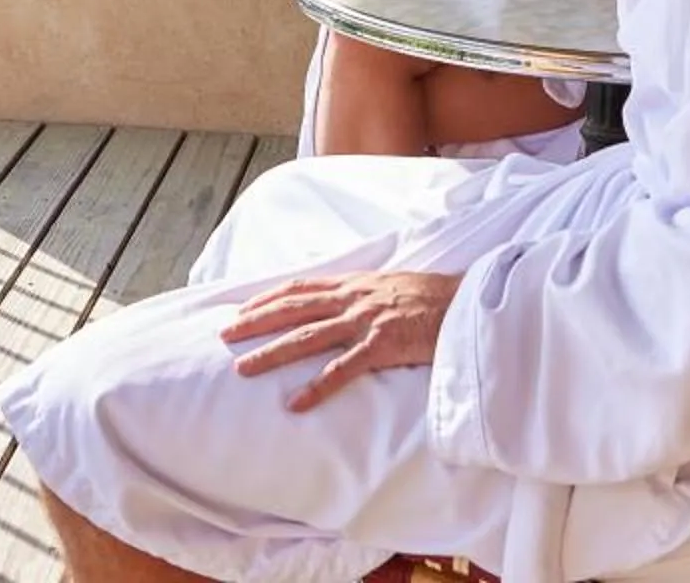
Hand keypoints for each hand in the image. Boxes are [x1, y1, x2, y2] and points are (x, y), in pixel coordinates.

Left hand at [220, 270, 461, 411]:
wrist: (464, 300)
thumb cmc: (430, 296)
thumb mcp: (389, 284)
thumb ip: (362, 292)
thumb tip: (339, 299)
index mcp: (353, 284)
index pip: (299, 288)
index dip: (267, 299)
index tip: (240, 310)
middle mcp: (352, 299)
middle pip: (292, 309)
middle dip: (255, 322)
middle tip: (225, 336)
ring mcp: (365, 321)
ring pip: (308, 337)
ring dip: (273, 353)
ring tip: (244, 369)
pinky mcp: (382, 345)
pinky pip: (342, 370)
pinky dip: (316, 388)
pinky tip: (295, 404)